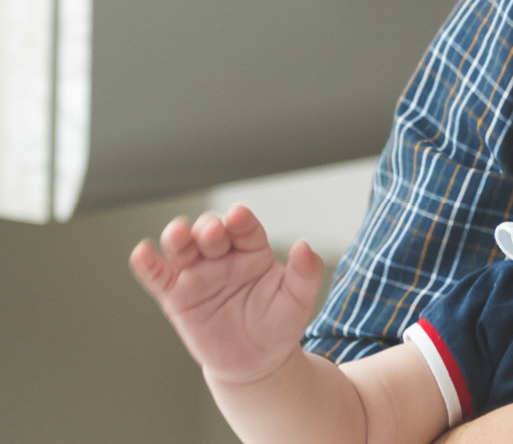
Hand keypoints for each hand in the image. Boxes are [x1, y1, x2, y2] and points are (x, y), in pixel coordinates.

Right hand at [130, 205, 322, 385]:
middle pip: (210, 233)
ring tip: (177, 234)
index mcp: (253, 251)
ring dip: (177, 237)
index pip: (246, 229)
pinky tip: (142, 253)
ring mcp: (197, 274)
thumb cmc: (277, 324)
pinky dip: (147, 264)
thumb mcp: (298, 299)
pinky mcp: (175, 296)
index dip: (241, 221)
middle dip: (208, 228)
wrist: (255, 362)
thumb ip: (306, 272)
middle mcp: (222, 257)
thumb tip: (305, 246)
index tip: (238, 215)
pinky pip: (157, 277)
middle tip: (212, 232)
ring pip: (181, 248)